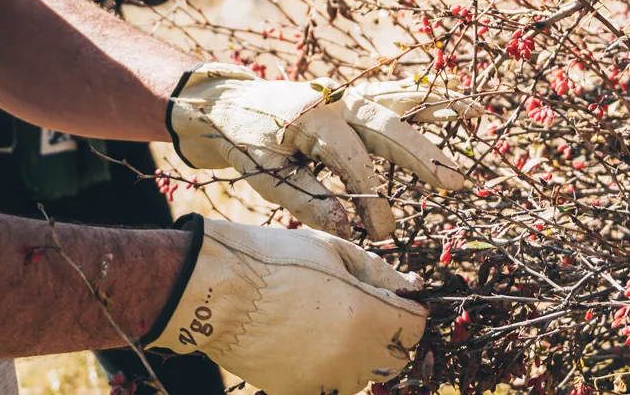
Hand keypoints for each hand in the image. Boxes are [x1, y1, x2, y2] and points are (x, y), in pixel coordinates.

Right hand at [147, 216, 424, 394]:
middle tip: (367, 308)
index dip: (410, 309)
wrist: (213, 291)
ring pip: (362, 375)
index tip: (395, 296)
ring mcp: (324, 380)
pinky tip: (305, 339)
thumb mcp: (331, 249)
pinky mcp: (296, 391)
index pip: (416, 327)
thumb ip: (378, 271)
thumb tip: (411, 286)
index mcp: (367, 317)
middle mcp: (351, 358)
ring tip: (327, 321)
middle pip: (395, 359)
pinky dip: (327, 366)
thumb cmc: (271, 259)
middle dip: (391, 335)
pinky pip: (328, 384)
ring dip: (358, 353)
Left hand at [166, 66, 482, 239]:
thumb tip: (350, 229)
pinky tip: (457, 101)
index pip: (355, 167)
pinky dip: (425, 94)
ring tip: (477, 114)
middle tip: (457, 184)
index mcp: (313, 122)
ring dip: (438, 108)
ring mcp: (348, 93)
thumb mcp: (267, 177)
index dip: (372, 204)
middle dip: (424, 155)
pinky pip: (394, 92)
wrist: (230, 104)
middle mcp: (337, 101)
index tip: (381, 236)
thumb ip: (308, 201)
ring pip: (398, 100)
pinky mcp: (353, 94)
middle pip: (388, 127)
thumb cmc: (249, 144)